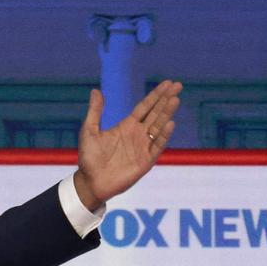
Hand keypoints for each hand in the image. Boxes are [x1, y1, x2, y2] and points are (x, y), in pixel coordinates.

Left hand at [73, 80, 182, 211]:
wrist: (91, 182)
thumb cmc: (89, 157)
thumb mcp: (89, 130)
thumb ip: (95, 111)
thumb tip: (96, 90)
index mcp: (127, 126)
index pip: (145, 107)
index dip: (156, 95)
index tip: (168, 83)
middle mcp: (138, 134)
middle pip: (156, 113)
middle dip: (166, 99)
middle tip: (178, 85)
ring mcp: (143, 147)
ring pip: (159, 127)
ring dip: (167, 113)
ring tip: (175, 99)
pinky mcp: (145, 161)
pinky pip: (157, 146)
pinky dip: (164, 135)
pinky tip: (170, 123)